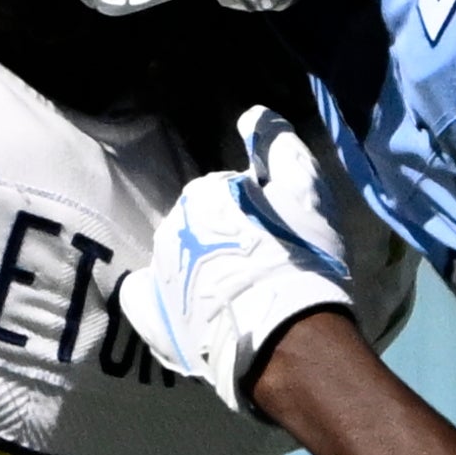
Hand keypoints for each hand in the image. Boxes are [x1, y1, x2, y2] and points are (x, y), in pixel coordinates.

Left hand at [118, 107, 412, 412]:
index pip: (227, 195)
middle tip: (260, 268)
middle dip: (224, 241)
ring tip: (236, 298)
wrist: (287, 339)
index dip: (256, 215)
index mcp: (204, 194)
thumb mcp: (307, 192)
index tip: (277, 237)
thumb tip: (253, 115)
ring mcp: (157, 273)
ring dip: (200, 271)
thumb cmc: (302, 261)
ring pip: (178, 261)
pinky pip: (148, 298)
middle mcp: (171, 226)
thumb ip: (280, 146)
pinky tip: (190, 311)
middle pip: (200, 228)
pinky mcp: (151, 316)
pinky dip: (164, 300)